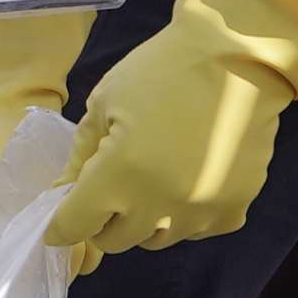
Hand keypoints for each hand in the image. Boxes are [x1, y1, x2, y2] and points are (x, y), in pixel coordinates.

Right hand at [0, 0, 85, 283]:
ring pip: (51, 269)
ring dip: (70, 258)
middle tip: (61, 258)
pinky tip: (88, 221)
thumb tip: (27, 255)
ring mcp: (27, 240)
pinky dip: (83, 237)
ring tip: (81, 235)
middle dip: (41, 276)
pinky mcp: (56, 222)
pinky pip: (73, 243)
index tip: (18, 296)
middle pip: (17, 286)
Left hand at [42, 0, 297, 270]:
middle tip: (107, 191)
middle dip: (102, 220)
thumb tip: (62, 195)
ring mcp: (200, 211)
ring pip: (157, 239)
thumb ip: (80, 157)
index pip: (74, 226)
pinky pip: (198, 231)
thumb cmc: (161, 71)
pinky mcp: (234, 207)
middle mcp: (159, 204)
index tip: (59, 219)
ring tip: (150, 182)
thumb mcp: (104, 103)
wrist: (238, 56)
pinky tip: (187, 182)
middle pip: (115, 240)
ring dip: (145, 220)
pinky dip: (186, 215)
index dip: (61, 225)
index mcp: (119, 175)